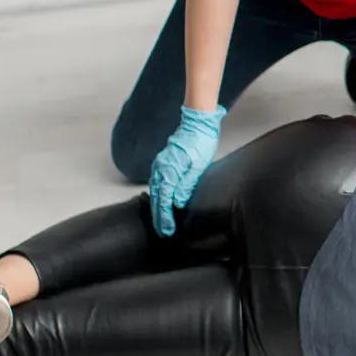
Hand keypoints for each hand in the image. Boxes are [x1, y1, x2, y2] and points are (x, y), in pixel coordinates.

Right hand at [148, 104, 224, 235]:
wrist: (197, 123)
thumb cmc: (201, 142)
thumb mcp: (198, 165)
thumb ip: (187, 184)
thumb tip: (177, 202)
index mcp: (169, 170)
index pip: (164, 200)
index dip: (165, 217)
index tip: (167, 230)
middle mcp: (161, 168)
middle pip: (156, 198)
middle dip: (159, 217)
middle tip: (163, 232)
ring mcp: (160, 164)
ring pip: (155, 191)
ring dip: (157, 208)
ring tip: (161, 222)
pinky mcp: (164, 162)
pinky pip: (157, 183)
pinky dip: (157, 196)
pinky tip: (161, 202)